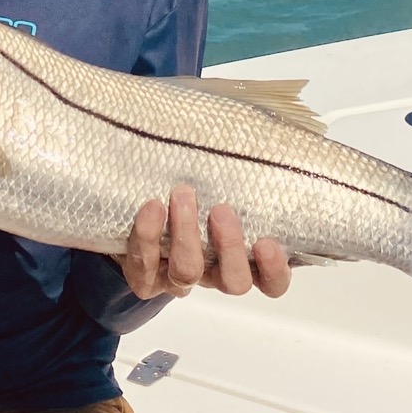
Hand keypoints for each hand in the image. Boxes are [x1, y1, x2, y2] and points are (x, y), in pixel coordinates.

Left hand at [117, 185, 290, 300]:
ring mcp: (179, 279)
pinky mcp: (145, 277)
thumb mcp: (223, 182)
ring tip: (183, 195)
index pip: (272, 281)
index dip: (274, 270)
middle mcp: (215, 274)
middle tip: (221, 210)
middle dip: (229, 247)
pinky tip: (152, 207)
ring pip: (188, 272)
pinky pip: (146, 266)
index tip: (266, 243)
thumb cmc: (197, 192)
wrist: (138, 212)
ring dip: (186, 234)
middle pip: (233, 280)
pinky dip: (148, 236)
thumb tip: (272, 131)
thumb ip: (244, 168)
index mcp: (244, 259)